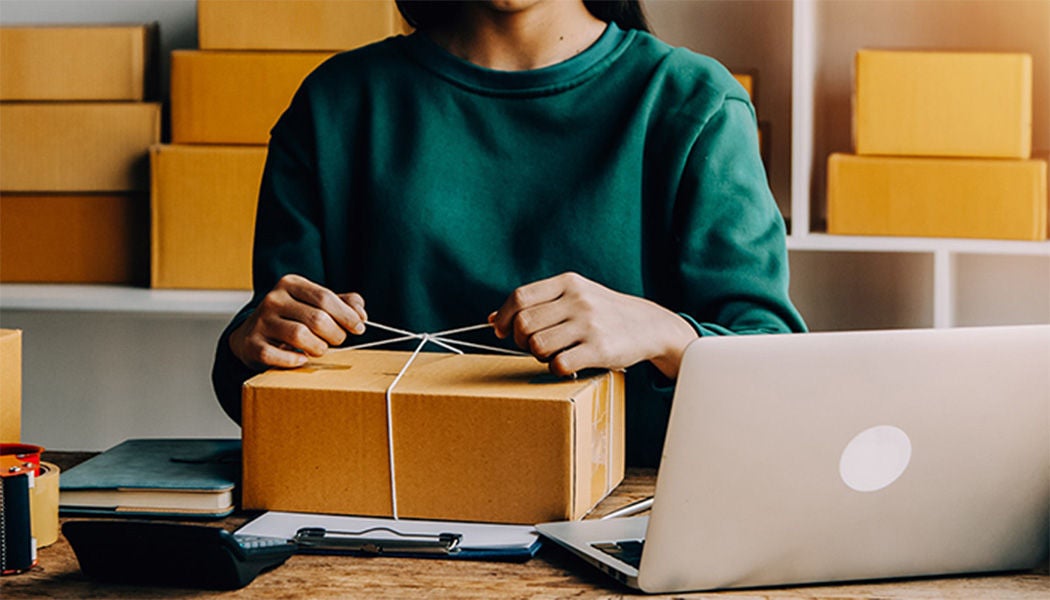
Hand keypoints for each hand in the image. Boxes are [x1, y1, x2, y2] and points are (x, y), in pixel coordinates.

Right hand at [229, 274, 367, 369]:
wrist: (251, 334)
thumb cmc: (291, 318)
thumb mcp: (315, 304)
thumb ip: (342, 304)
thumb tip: (361, 314)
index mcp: (290, 284)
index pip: (325, 298)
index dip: (347, 315)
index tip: (359, 327)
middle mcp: (274, 299)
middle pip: (317, 318)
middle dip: (335, 334)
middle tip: (337, 340)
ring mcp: (261, 321)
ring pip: (300, 336)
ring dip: (318, 348)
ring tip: (320, 349)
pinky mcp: (252, 344)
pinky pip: (277, 355)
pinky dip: (294, 360)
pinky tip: (301, 359)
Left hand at [489, 272, 697, 378]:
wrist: (648, 325)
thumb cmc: (603, 312)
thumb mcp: (575, 295)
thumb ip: (538, 303)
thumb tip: (493, 319)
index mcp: (569, 283)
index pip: (520, 297)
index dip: (504, 316)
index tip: (502, 330)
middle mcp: (578, 300)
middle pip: (524, 324)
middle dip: (520, 340)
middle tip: (532, 346)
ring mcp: (589, 324)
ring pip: (538, 345)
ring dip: (538, 356)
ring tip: (553, 354)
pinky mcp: (599, 349)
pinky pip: (559, 364)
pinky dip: (556, 369)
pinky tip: (567, 364)